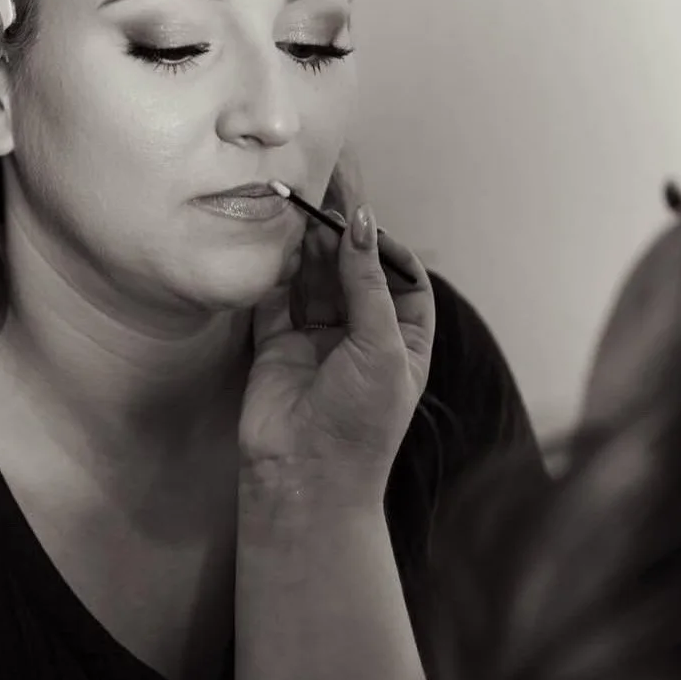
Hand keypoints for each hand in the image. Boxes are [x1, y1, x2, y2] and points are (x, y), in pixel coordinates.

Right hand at [238, 197, 435, 507]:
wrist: (305, 478)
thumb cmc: (361, 421)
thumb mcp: (381, 346)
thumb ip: (368, 282)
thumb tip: (363, 223)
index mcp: (403, 340)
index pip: (402, 278)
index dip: (386, 247)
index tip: (365, 221)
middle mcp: (361, 336)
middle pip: (355, 272)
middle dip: (343, 239)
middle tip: (326, 201)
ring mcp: (318, 340)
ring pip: (316, 280)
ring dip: (312, 250)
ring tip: (303, 213)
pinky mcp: (277, 345)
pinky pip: (279, 299)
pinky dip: (279, 271)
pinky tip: (279, 244)